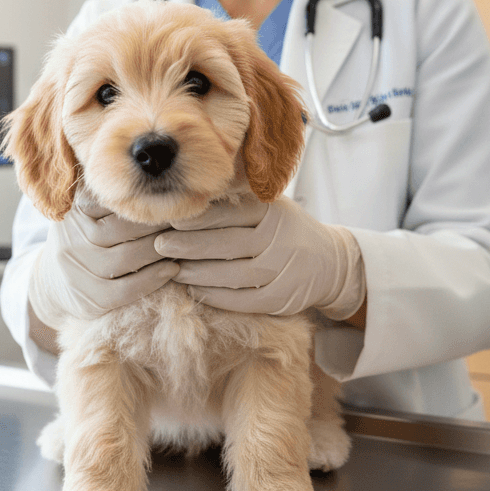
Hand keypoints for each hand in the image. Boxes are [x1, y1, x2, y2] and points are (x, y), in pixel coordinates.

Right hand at [29, 196, 179, 326]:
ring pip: (126, 258)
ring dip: (159, 251)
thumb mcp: (88, 209)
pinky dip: (153, 279)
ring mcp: (76, 270)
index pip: (111, 201)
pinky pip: (126, 289)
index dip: (143, 201)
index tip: (170, 198)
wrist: (52, 281)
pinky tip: (171, 269)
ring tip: (181, 244)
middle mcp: (70, 238)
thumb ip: (112, 193)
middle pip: (122, 229)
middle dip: (157, 225)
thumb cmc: (84, 237)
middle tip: (184, 221)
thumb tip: (153, 170)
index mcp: (74, 210)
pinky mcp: (88, 298)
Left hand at [153, 196, 364, 319]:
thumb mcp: (270, 205)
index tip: (169, 219)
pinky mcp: (281, 298)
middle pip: (226, 245)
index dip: (197, 219)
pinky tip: (194, 289)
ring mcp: (281, 271)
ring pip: (231, 274)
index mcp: (272, 212)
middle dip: (188, 246)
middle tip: (160, 245)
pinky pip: (242, 300)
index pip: (229, 214)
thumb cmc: (285, 229)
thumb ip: (237, 200)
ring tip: (172, 269)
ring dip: (197, 273)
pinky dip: (215, 296)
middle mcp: (278, 240)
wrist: (330, 262)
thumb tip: (190, 191)